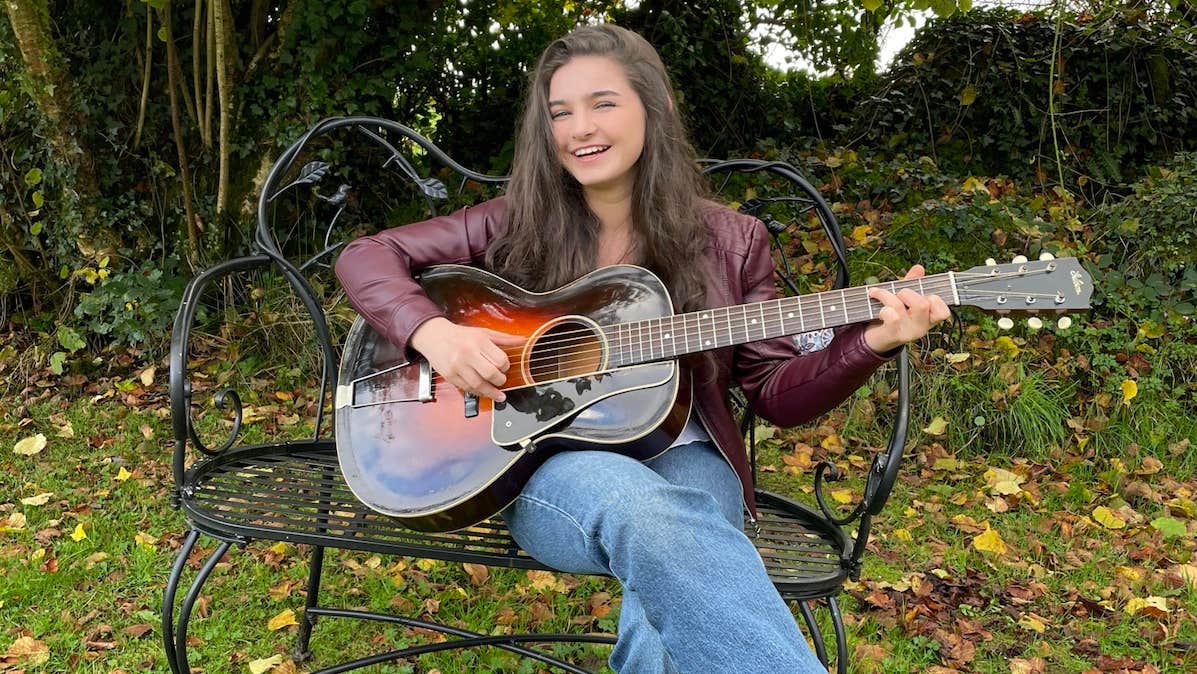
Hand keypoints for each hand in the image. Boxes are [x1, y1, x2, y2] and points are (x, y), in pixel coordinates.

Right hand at [410, 317, 524, 401]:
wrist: (434, 336)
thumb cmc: (460, 335)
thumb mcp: (483, 332)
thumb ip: (504, 338)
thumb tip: (522, 340)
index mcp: (478, 341)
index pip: (500, 359)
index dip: (506, 366)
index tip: (504, 367)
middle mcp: (468, 354)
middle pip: (490, 374)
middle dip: (500, 381)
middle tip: (501, 380)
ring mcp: (457, 366)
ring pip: (478, 385)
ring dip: (491, 392)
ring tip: (498, 394)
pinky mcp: (450, 376)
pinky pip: (467, 389)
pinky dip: (478, 392)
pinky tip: (484, 392)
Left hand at [864, 265, 951, 353]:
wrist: (876, 339)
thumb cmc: (893, 317)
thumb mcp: (903, 299)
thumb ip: (912, 283)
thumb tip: (919, 267)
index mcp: (929, 318)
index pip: (943, 312)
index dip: (935, 300)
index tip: (923, 295)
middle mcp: (921, 327)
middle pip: (922, 304)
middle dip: (906, 292)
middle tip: (897, 294)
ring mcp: (908, 332)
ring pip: (901, 306)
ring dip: (886, 295)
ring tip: (877, 293)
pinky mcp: (893, 334)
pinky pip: (890, 316)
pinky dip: (882, 307)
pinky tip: (879, 309)